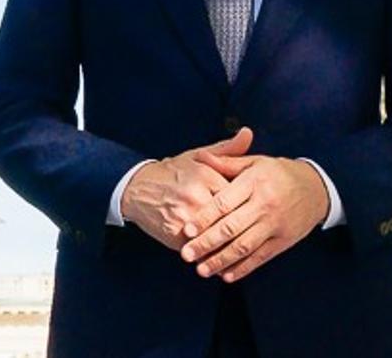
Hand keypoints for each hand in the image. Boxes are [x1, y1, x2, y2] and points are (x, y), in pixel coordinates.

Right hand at [119, 127, 252, 250]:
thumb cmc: (172, 172)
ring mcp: (184, 217)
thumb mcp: (197, 156)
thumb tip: (248, 133)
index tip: (255, 212)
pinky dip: (209, 254)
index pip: (238, 196)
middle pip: (229, 219)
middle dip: (242, 229)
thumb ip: (226, 150)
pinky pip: (199, 249)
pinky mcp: (174, 234)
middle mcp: (196, 196)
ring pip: (215, 237)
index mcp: (205, 175)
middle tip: (253, 234)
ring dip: (228, 246)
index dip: (249, 205)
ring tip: (239, 250)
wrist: (136, 188)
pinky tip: (218, 257)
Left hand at [179, 153, 329, 281]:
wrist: (316, 189)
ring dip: (221, 260)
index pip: (225, 203)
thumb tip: (202, 157)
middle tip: (187, 255)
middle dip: (207, 243)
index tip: (187, 230)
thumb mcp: (255, 161)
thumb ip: (227, 162)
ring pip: (244, 246)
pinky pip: (260, 257)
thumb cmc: (279, 173)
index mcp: (255, 182)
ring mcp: (275, 225)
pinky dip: (243, 268)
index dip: (204, 217)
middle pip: (231, 228)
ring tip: (202, 270)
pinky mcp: (283, 241)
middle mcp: (265, 204)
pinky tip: (226, 276)